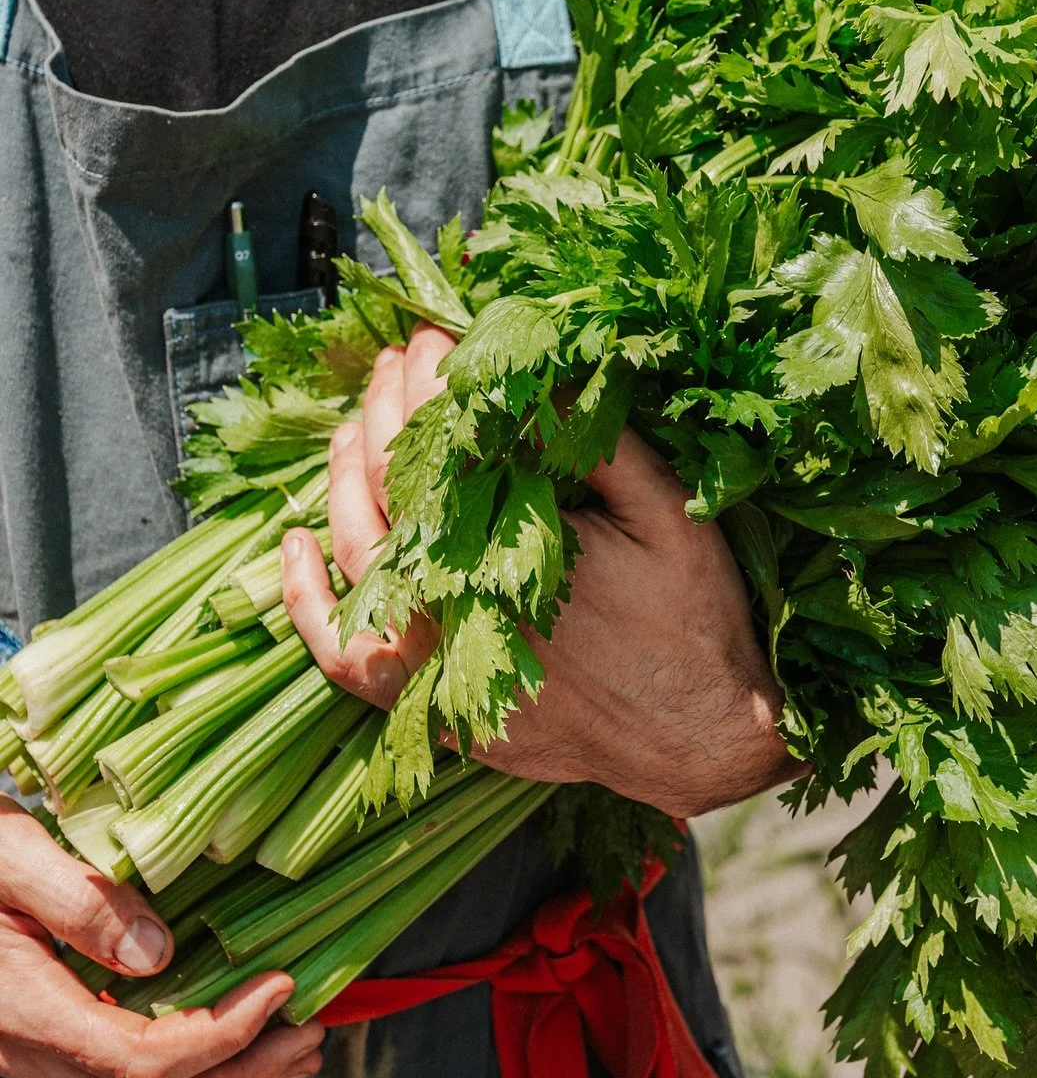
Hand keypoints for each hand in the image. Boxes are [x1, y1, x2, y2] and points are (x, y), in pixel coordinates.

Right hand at [0, 801, 323, 1077]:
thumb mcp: (6, 854)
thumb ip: (79, 901)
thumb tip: (162, 952)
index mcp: (24, 1010)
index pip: (143, 1060)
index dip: (224, 1036)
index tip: (284, 984)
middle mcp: (29, 1048)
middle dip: (241, 1077)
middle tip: (312, 1035)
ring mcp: (35, 1050)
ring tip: (296, 1044)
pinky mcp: (45, 1035)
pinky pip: (124, 1072)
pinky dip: (194, 1060)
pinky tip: (236, 1028)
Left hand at [284, 326, 795, 818]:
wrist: (702, 741)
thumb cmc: (695, 620)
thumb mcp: (668, 514)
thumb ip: (600, 445)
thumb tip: (538, 371)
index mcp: (518, 545)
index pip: (445, 443)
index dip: (432, 382)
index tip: (436, 337)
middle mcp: (462, 602)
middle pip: (391, 490)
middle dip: (388, 412)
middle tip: (398, 360)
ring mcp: (439, 662)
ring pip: (358, 555)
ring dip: (343, 479)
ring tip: (353, 424)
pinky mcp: (433, 707)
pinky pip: (347, 659)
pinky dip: (307, 603)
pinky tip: (293, 545)